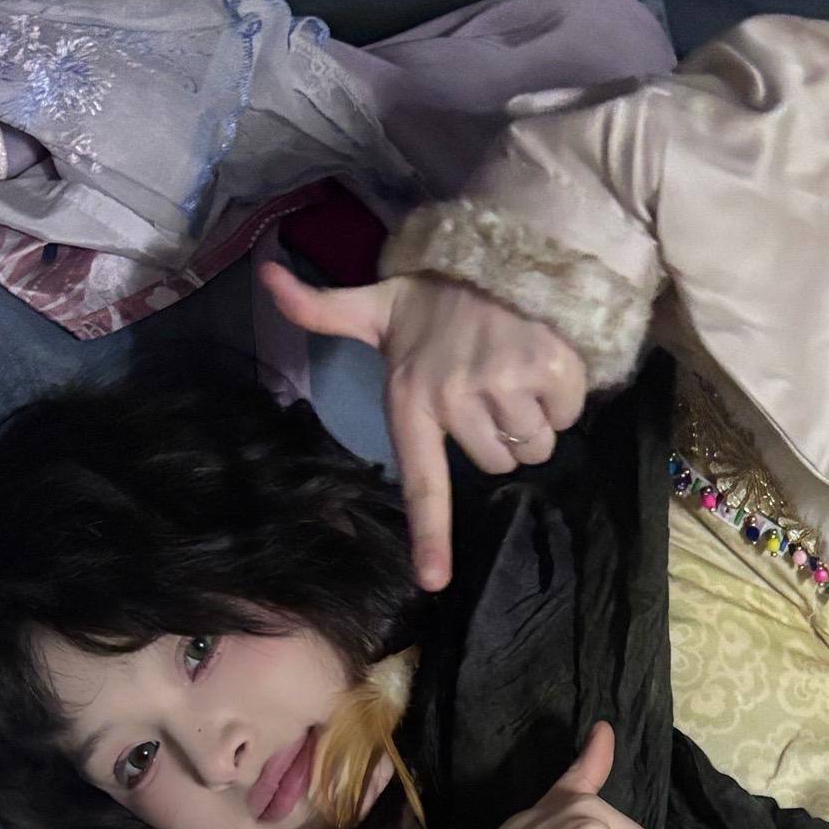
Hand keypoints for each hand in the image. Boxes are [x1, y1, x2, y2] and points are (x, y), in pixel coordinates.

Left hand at [260, 263, 588, 591]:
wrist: (499, 246)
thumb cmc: (436, 295)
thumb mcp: (376, 305)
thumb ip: (323, 308)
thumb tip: (265, 276)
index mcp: (411, 398)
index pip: (422, 480)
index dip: (430, 535)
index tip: (434, 581)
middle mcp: (453, 397)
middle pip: (495, 464)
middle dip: (500, 435)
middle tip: (490, 386)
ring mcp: (502, 385)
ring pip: (531, 447)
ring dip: (534, 419)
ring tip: (517, 373)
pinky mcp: (547, 371)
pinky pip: (563, 418)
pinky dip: (563, 398)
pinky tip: (545, 363)